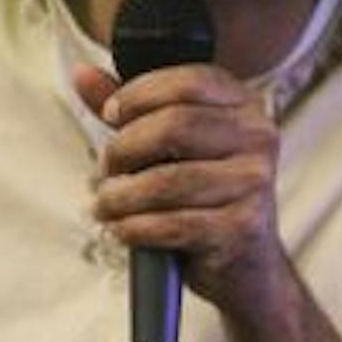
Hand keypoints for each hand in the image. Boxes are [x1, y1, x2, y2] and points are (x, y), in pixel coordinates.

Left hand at [73, 62, 288, 317]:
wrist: (247, 266)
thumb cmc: (204, 197)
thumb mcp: (174, 147)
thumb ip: (133, 109)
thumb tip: (82, 74)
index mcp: (245, 106)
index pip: (189, 81)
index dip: (139, 94)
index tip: (110, 115)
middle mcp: (259, 138)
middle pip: (176, 125)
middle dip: (125, 148)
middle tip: (106, 169)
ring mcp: (255, 183)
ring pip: (168, 180)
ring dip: (121, 195)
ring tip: (105, 204)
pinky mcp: (242, 227)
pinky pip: (173, 224)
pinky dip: (135, 228)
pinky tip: (121, 228)